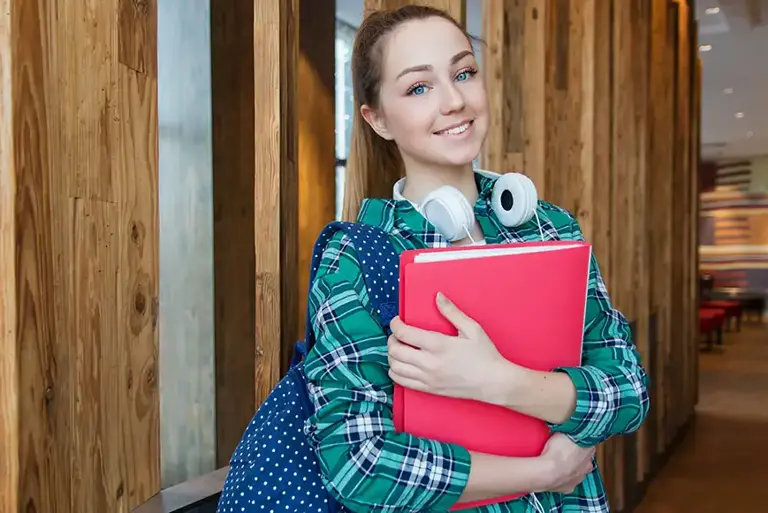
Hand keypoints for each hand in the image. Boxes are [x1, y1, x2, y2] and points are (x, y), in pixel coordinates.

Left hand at [387, 292, 513, 402]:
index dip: (395, 324)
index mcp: (438, 344)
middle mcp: (429, 362)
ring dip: (392, 356)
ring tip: (399, 349)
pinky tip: (401, 365)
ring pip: (395, 367)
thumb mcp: (472, 328)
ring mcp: (428, 378)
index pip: (404, 333)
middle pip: (395, 350)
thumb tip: (438, 296)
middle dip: (391, 339)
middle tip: (397, 334)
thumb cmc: (485, 355)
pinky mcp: (429, 389)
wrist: (494, 383)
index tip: (397, 321)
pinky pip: (402, 382)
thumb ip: (452, 312)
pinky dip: (395, 372)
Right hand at [537, 433, 595, 493]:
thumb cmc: (557, 451)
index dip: (581, 441)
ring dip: (571, 468)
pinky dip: (563, 479)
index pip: (589, 444)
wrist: (548, 472)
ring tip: (558, 463)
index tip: (573, 439)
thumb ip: (568, 430)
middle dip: (578, 456)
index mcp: (589, 451)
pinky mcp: (569, 488)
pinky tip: (555, 474)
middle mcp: (587, 465)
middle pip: (585, 459)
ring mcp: (579, 478)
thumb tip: (569, 426)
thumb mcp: (563, 432)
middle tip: (565, 451)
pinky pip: (567, 482)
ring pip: (577, 472)